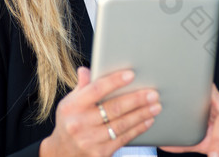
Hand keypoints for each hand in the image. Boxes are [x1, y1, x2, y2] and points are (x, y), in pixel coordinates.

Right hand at [40, 67, 161, 156]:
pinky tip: (148, 121)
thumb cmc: (70, 122)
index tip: (131, 74)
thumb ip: (81, 87)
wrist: (62, 153)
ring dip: (141, 114)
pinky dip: (138, 129)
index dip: (114, 81)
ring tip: (155, 106)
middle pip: (113, 108)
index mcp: (72, 106)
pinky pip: (123, 138)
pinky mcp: (100, 153)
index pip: (96, 90)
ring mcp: (89, 140)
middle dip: (136, 100)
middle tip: (153, 93)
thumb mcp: (70, 103)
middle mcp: (79, 123)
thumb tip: (86, 70)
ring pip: (121, 125)